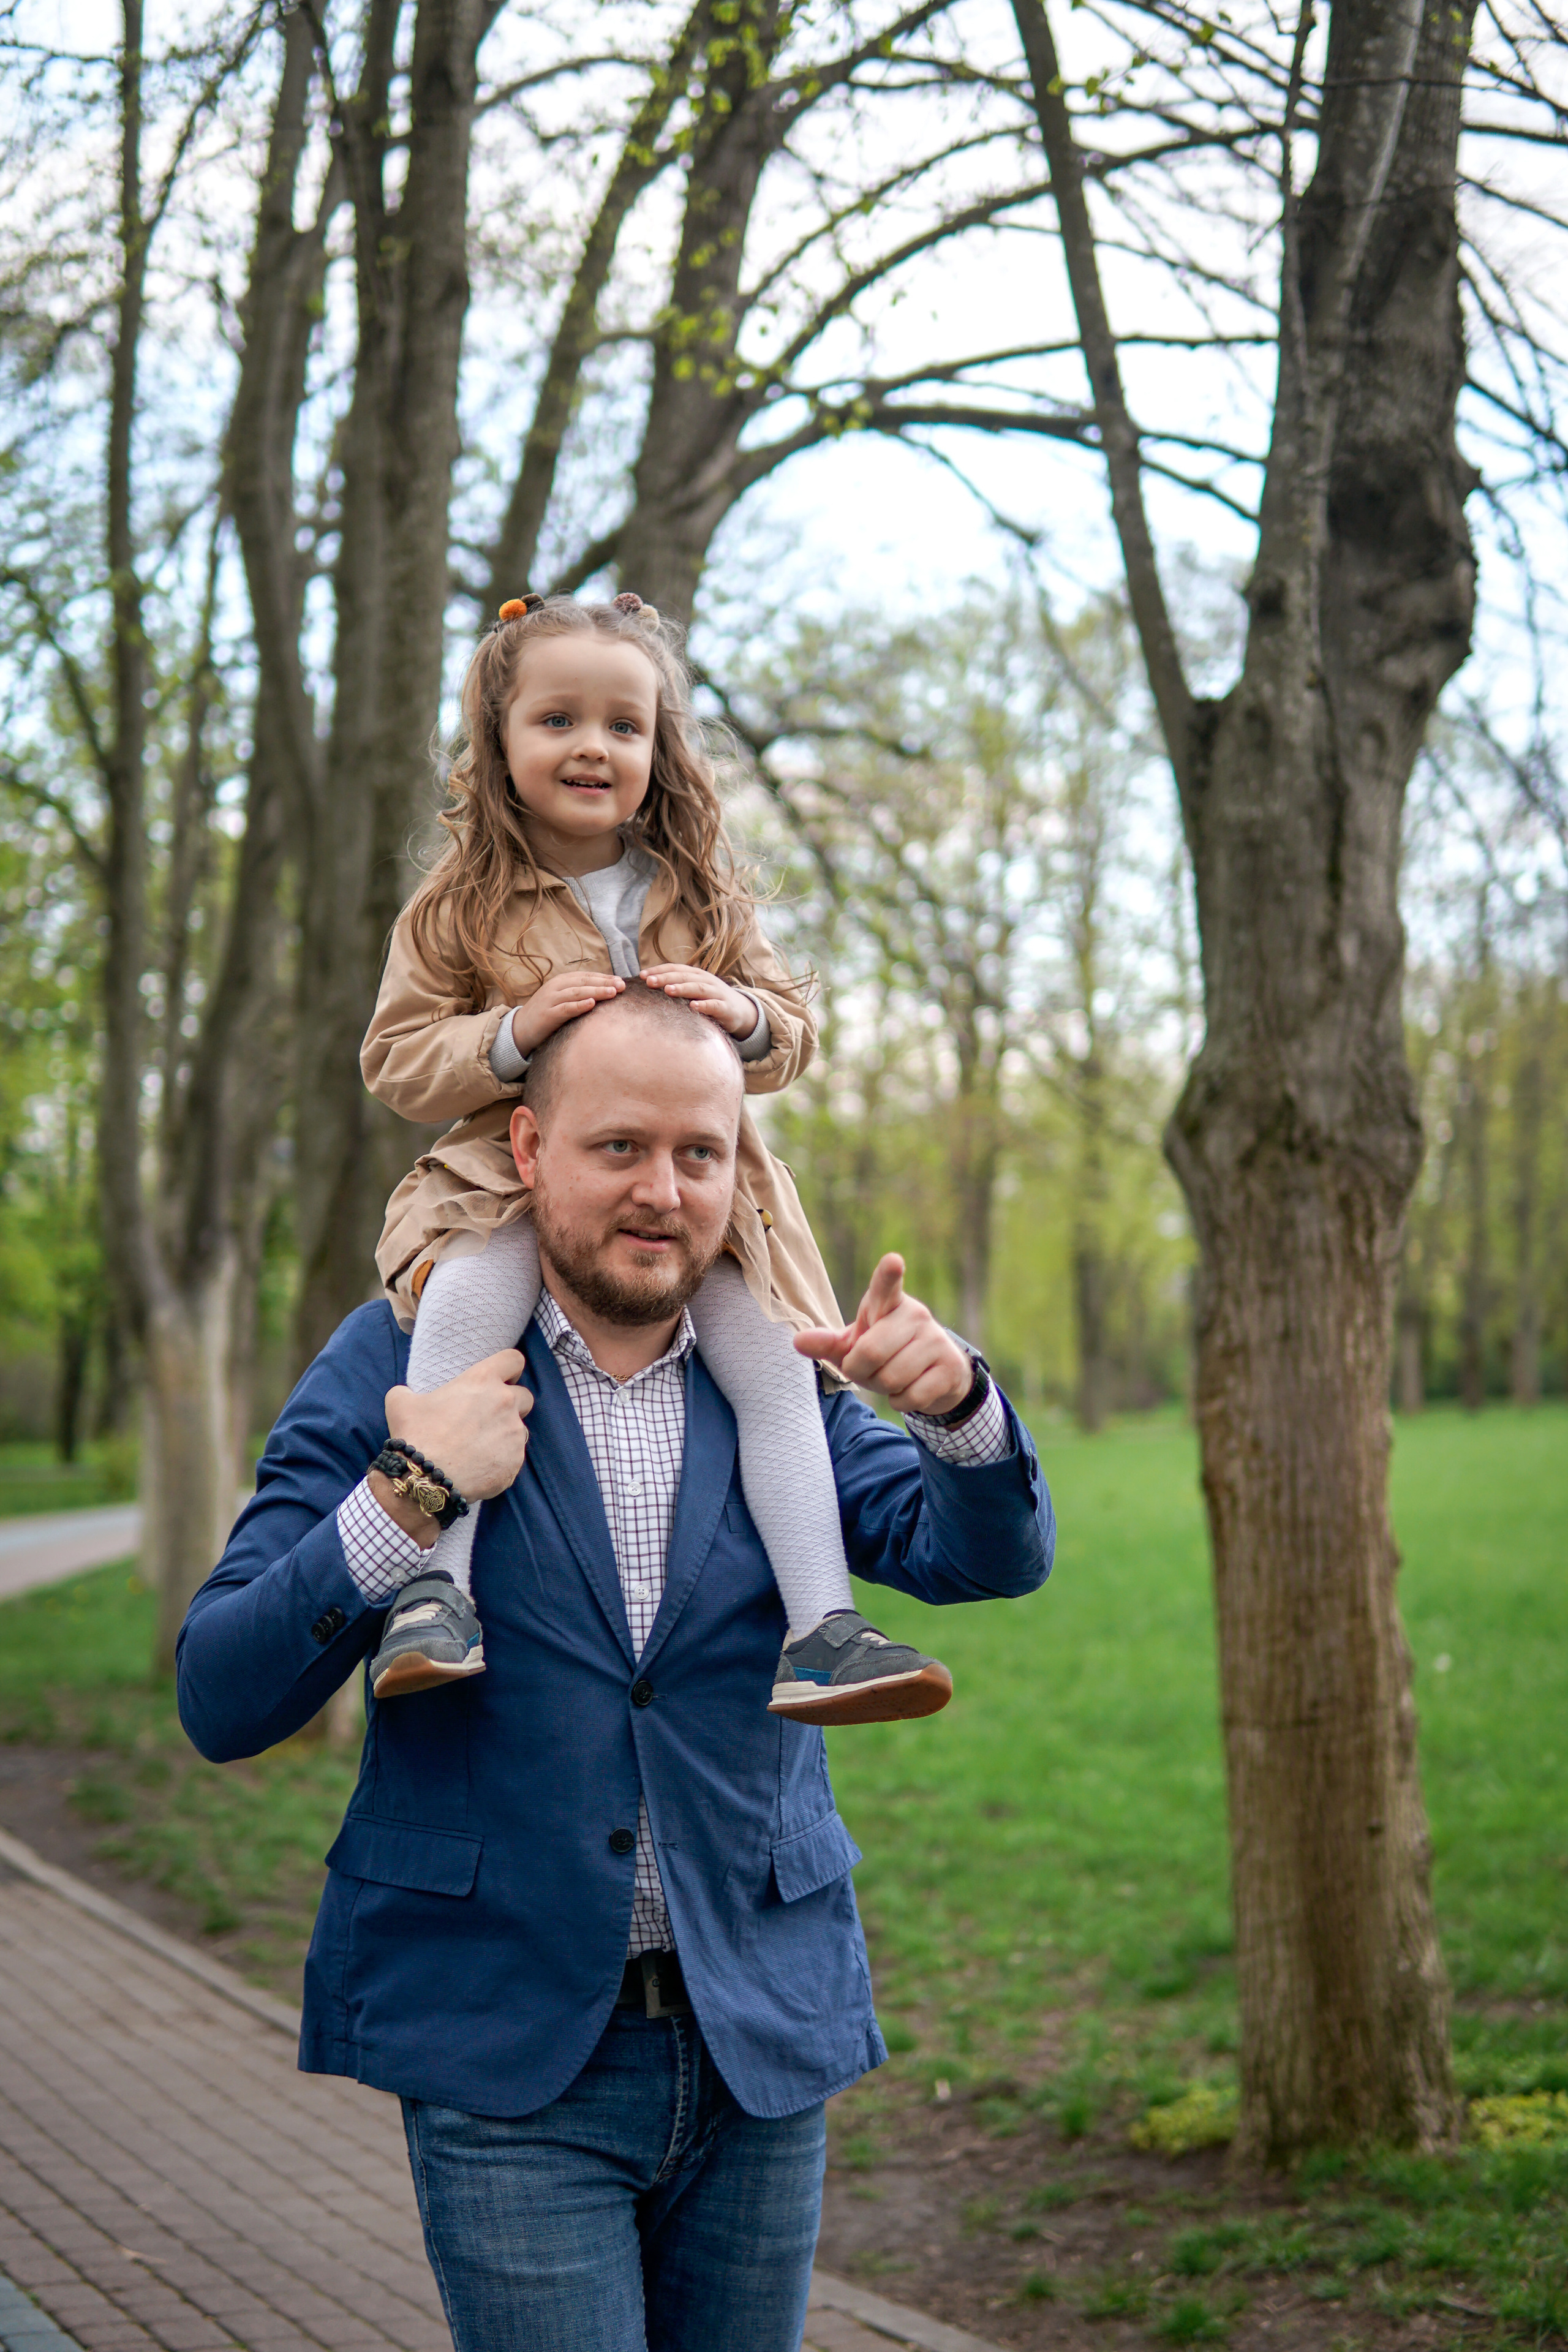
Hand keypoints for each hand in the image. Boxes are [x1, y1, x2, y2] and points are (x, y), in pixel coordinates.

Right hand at [376, 1352, 533, 1542]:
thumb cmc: (415, 1435)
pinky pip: (515, 1456)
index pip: (514, 1360)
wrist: (425, 1478)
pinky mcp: (516, 1460)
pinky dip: (502, 1460)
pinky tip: (481, 1467)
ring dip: (506, 1434)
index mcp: (482, 1380)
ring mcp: (514, 1432)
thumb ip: (409, 1392)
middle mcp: (505, 1402)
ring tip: (482, 1447)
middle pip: (525, 1396)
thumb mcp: (401, 1403)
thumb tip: (406, 1395)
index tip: (500, 1380)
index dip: (508, 1369)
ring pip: (521, 1429)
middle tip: (488, 1418)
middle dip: (511, 1405)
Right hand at [509, 972, 625, 1058]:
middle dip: (604, 983)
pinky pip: (565, 1008)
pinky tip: (591, 1004)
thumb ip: (579, 994)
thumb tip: (606, 992)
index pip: (586, 976)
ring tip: (612, 993)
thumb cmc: (547, 1014)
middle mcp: (556, 987)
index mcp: (561, 981)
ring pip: (577, 992)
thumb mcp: (563, 999)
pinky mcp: (548, 1014)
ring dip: (596, 991)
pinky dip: (579, 1005)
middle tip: (622, 986)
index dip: (604, 977)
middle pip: (584, 982)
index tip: (622, 981)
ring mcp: (551, 1000)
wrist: (521, 1028)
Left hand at [642, 964, 758, 1038]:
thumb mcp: (693, 990)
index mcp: (695, 975)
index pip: (675, 969)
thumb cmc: (710, 1000)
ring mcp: (716, 993)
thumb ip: (676, 987)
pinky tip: (693, 1007)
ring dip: (683, 988)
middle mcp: (705, 980)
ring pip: (698, 988)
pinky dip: (704, 1005)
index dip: (659, 970)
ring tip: (668, 990)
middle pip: (684, 976)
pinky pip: (714, 1006)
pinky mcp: (725, 1008)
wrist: (740, 1011)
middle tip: (649, 982)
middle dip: (666, 978)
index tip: (641, 976)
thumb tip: (649, 986)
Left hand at [794, 1255, 971, 1416]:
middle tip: (869, 1369)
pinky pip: (911, 1396)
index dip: (888, 1274)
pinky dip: (901, 1401)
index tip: (893, 1261)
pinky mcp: (950, 1367)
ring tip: (892, 1377)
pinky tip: (911, 1389)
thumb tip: (797, 1341)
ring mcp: (936, 1340)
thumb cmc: (886, 1352)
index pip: (886, 1285)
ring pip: (891, 1378)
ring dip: (882, 1388)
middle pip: (870, 1352)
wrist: (936, 1373)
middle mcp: (915, 1315)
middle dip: (861, 1371)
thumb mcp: (855, 1345)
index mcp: (888, 1303)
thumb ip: (827, 1343)